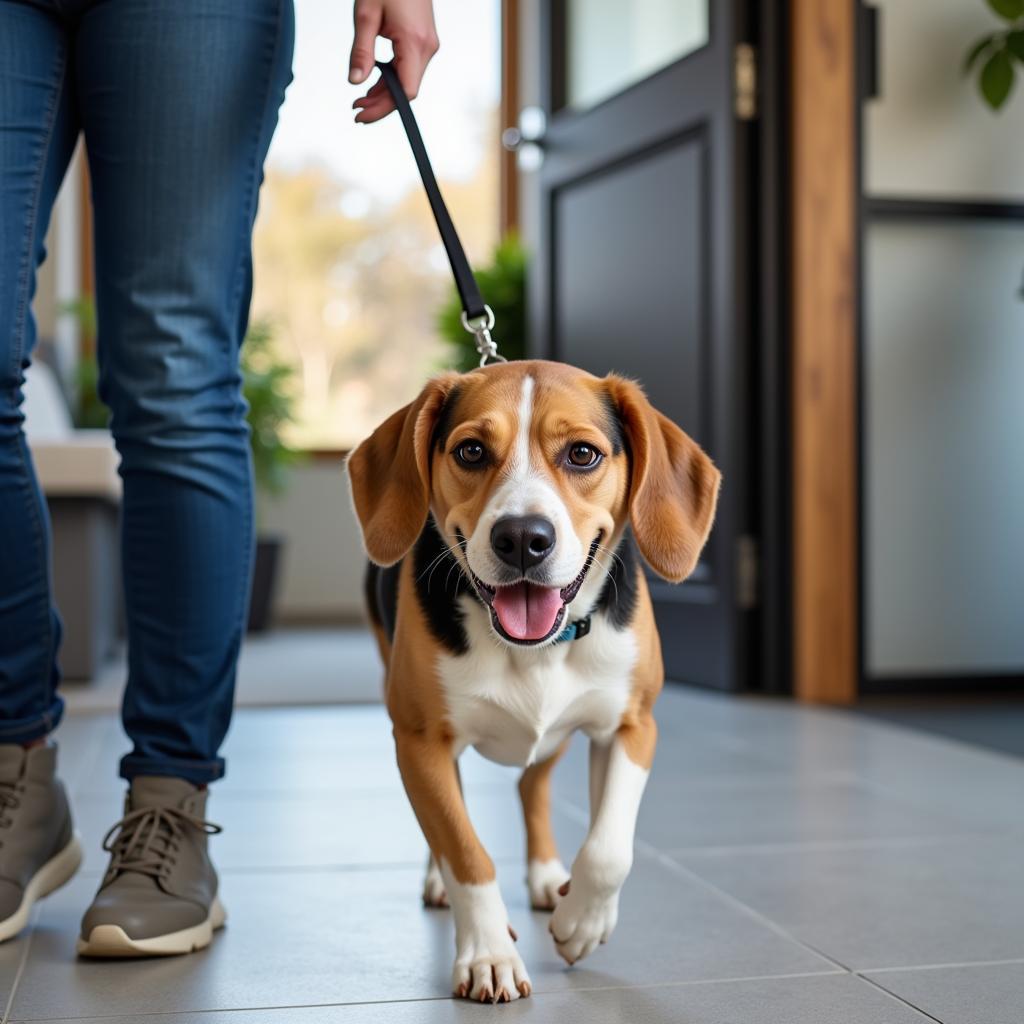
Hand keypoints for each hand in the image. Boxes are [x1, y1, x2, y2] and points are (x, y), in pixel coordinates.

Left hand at [350, 0, 438, 122]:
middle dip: (381, 104)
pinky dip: (392, 80)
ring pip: (407, 81)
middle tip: (355, 110)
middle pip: (407, 90)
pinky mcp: (424, 42)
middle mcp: (427, 48)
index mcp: (414, 43)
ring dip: (385, 93)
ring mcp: (428, 46)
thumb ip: (361, 51)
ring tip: (360, 99)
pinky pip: (409, 69)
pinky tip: (374, 84)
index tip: (361, 115)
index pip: (406, 91)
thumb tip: (354, 81)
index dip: (384, 108)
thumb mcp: (366, 15)